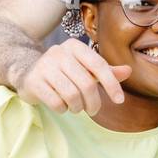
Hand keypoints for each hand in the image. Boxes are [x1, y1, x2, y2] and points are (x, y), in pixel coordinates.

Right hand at [10, 38, 131, 114]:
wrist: (28, 72)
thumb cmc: (64, 71)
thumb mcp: (85, 68)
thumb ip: (106, 71)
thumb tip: (129, 71)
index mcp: (75, 46)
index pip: (99, 65)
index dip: (112, 84)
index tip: (119, 100)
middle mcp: (59, 52)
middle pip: (86, 83)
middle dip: (94, 102)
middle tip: (93, 110)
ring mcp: (44, 66)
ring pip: (72, 94)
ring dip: (78, 107)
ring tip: (77, 108)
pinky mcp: (33, 81)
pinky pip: (56, 102)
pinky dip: (63, 109)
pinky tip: (62, 106)